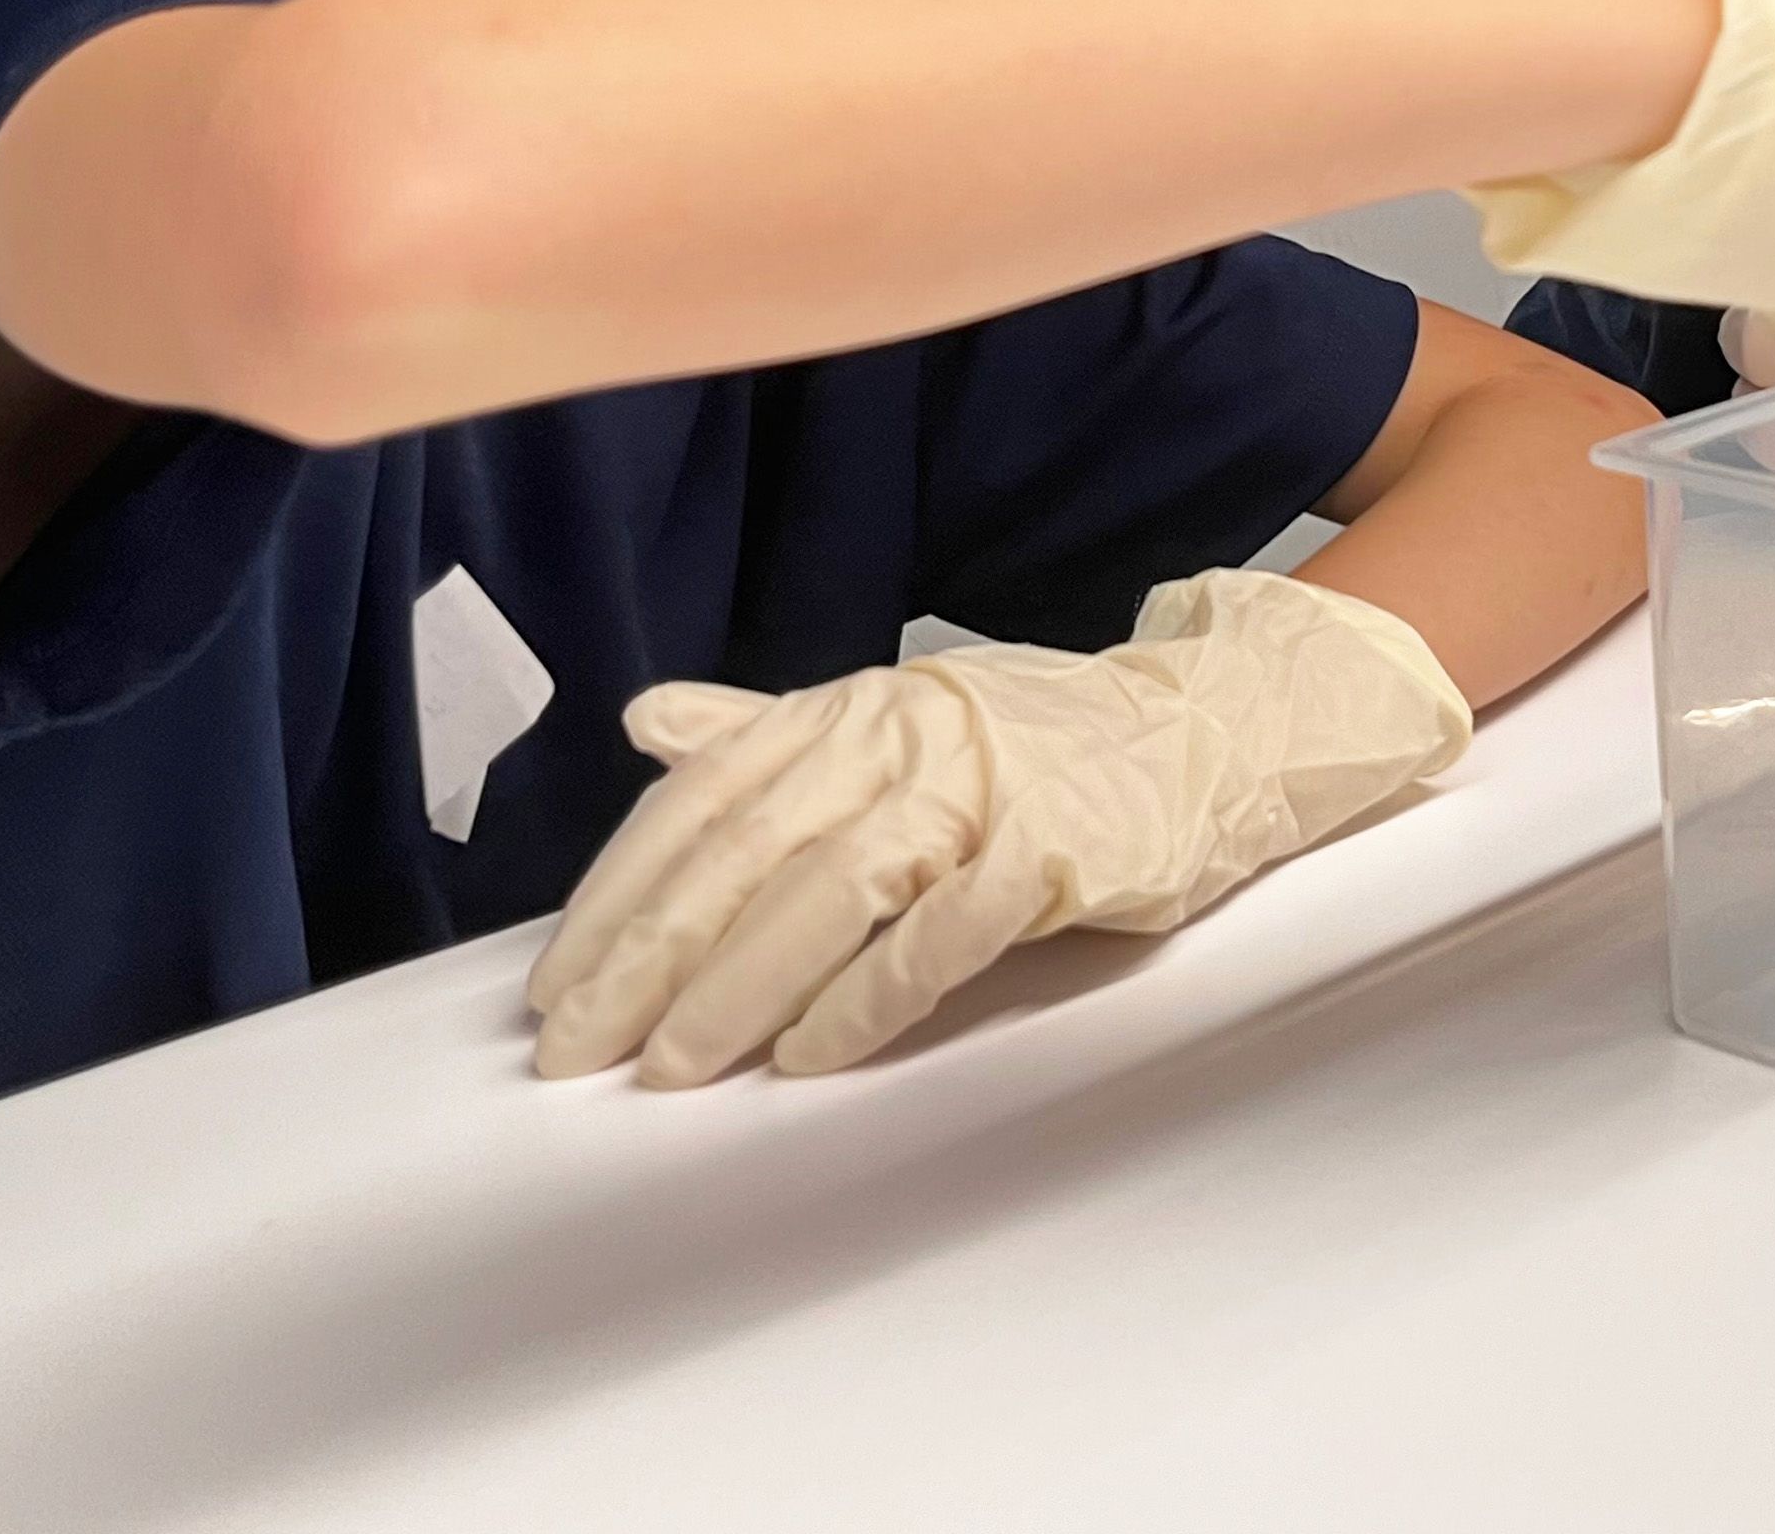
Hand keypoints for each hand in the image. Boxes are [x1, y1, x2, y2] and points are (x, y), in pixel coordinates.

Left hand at [527, 572, 1468, 1085]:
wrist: (1216, 733)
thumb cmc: (1049, 743)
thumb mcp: (902, 717)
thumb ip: (772, 733)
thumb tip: (646, 723)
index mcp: (857, 706)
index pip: (708, 797)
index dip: (621, 892)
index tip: (557, 986)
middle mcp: (907, 734)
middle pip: (750, 848)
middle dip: (650, 956)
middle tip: (580, 1049)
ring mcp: (985, 788)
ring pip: (832, 888)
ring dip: (739, 987)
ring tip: (674, 1069)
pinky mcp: (1056, 848)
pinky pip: (942, 931)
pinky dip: (867, 996)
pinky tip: (808, 1055)